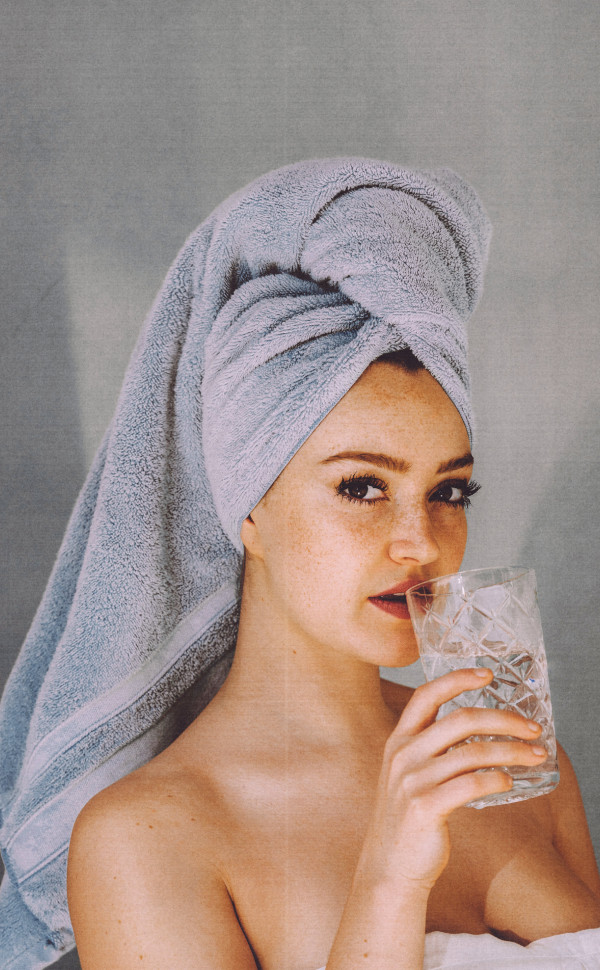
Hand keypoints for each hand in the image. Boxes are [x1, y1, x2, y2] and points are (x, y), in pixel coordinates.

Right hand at [357, 668, 545, 892]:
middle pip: (460, 719)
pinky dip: (495, 779)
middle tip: (532, 726)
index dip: (457, 679)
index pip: (426, 695)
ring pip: (472, 751)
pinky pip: (470, 784)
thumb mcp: (409, 773)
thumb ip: (432, 747)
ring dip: (511, 750)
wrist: (389, 866)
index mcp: (399, 739)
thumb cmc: (409, 817)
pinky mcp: (424, 807)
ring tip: (534, 755)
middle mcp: (403, 754)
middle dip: (503, 718)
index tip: (487, 674)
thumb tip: (481, 727)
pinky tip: (508, 781)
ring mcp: (412, 780)